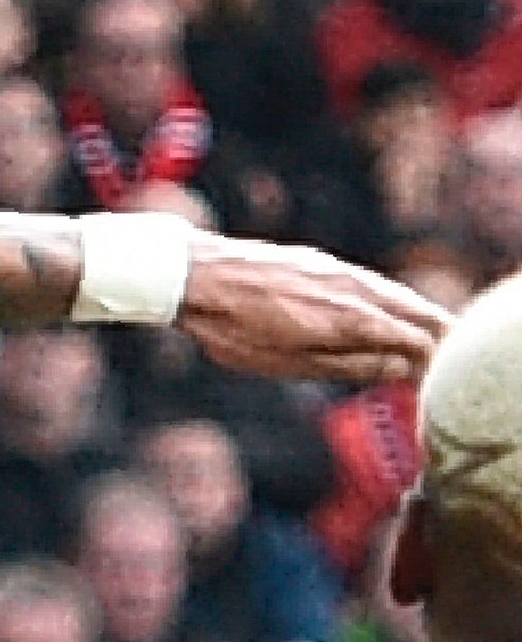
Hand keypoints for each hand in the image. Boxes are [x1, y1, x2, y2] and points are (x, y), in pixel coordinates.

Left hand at [177, 235, 452, 383]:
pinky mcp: (320, 261)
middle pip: (417, 312)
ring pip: (395, 293)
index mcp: (353, 319)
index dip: (433, 362)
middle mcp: (355, 288)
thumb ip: (348, 364)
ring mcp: (339, 269)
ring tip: (426, 338)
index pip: (417, 339)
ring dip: (416, 316)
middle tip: (445, 359)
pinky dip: (389, 300)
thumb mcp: (288, 362)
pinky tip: (385, 311)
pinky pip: (371, 282)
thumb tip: (399, 367)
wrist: (196, 275)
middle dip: (437, 336)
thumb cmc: (234, 328)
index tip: (436, 381)